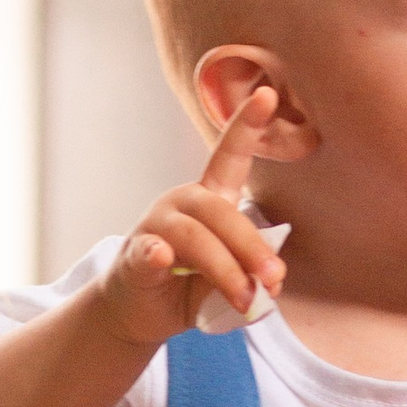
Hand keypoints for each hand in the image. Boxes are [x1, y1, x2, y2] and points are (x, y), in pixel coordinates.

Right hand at [97, 87, 287, 338]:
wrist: (137, 312)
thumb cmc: (187, 286)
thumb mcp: (227, 277)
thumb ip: (250, 272)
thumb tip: (269, 283)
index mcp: (208, 199)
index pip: (229, 156)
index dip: (246, 125)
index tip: (267, 94)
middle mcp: (180, 203)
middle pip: (220, 211)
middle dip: (251, 246)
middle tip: (274, 279)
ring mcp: (154, 228)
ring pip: (196, 238)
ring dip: (225, 270)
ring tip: (246, 300)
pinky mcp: (132, 257)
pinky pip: (147, 252)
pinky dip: (155, 255)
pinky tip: (161, 258)